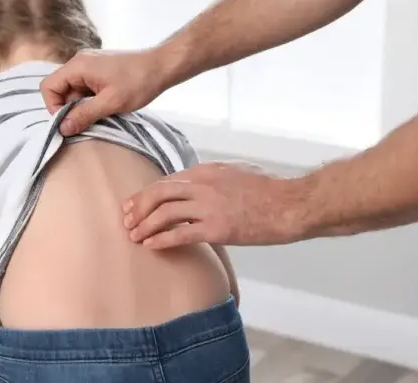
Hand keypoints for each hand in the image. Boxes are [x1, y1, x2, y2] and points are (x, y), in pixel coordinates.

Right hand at [40, 48, 168, 135]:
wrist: (162, 66)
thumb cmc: (139, 82)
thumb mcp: (111, 103)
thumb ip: (84, 115)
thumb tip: (63, 129)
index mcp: (78, 66)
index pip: (49, 87)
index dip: (54, 107)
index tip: (70, 122)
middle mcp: (79, 63)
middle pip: (60, 89)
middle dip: (69, 108)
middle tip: (88, 120)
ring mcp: (89, 66)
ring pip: (73, 91)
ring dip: (81, 106)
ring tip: (101, 113)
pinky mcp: (98, 71)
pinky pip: (84, 88)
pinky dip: (90, 100)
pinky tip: (105, 107)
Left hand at [122, 161, 310, 248]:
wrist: (291, 204)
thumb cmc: (270, 190)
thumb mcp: (236, 173)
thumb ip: (213, 178)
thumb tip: (197, 187)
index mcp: (206, 171)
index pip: (167, 181)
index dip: (146, 194)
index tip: (133, 205)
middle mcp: (203, 185)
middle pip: (158, 193)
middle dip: (138, 207)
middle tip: (126, 221)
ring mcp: (209, 206)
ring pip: (164, 213)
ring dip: (145, 225)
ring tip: (134, 236)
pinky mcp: (217, 228)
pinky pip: (180, 233)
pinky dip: (161, 239)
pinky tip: (151, 245)